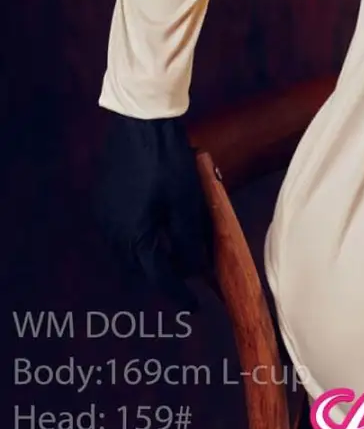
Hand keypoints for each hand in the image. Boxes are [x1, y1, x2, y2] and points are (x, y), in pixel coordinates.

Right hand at [93, 111, 214, 310]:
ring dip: (149, 259)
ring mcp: (103, 216)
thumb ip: (190, 240)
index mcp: (133, 237)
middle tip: (186, 277)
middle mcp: (111, 233)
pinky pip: (119, 233)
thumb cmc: (167, 162)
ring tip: (174, 254)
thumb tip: (195, 269)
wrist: (141, 122)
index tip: (193, 306)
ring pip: (127, 253)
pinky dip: (138, 240)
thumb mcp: (186, 203)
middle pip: (138, 270)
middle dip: (162, 277)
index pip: (157, 278)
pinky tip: (156, 230)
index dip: (178, 294)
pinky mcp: (103, 201)